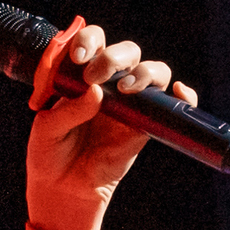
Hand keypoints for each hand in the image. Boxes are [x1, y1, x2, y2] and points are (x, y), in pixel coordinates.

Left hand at [25, 24, 197, 229]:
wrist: (63, 189)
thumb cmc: (49, 153)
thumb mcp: (47, 129)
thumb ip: (69, 110)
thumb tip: (97, 92)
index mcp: (81, 74)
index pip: (94, 41)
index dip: (89, 41)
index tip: (79, 59)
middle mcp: (109, 83)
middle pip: (127, 52)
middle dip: (113, 57)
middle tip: (94, 77)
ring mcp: (130, 104)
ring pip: (152, 71)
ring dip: (145, 72)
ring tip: (127, 89)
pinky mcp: (145, 126)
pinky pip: (170, 106)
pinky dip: (182, 96)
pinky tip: (178, 92)